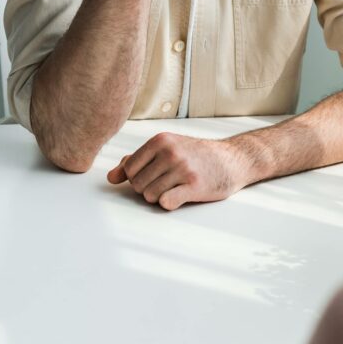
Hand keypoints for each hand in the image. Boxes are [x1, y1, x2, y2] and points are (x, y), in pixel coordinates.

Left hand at [106, 133, 250, 209]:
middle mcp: (170, 152)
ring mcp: (182, 169)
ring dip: (160, 197)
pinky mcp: (194, 186)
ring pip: (150, 196)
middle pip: (138, 185)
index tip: (154, 176)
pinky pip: (166, 203)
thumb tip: (111, 178)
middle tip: (167, 183)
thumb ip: (136, 161)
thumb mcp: (166, 149)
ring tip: (175, 188)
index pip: (129, 169)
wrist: (231, 160)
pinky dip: (169, 203)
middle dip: (149, 188)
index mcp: (160, 140)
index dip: (138, 178)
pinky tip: (180, 196)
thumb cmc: (195, 156)